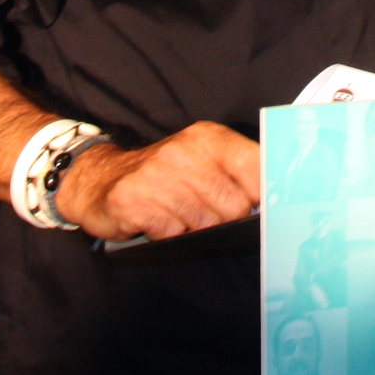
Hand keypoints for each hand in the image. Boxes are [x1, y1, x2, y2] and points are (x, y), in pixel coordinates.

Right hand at [54, 121, 260, 240]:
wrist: (100, 179)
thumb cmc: (162, 175)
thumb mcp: (201, 160)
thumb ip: (236, 175)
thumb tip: (273, 205)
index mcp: (208, 138)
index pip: (257, 167)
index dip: (265, 195)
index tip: (264, 208)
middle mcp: (184, 152)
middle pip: (235, 206)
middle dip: (226, 220)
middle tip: (205, 214)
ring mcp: (157, 175)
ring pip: (206, 223)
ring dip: (194, 229)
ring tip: (179, 216)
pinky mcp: (134, 200)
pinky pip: (172, 233)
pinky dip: (169, 235)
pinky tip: (158, 221)